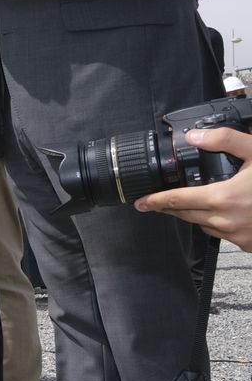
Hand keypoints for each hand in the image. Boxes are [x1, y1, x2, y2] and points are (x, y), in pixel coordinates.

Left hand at [134, 129, 251, 249]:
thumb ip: (227, 140)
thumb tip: (196, 135)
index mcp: (223, 199)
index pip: (176, 201)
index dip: (154, 200)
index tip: (140, 202)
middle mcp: (225, 222)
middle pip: (185, 215)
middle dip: (171, 206)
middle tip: (159, 200)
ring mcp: (236, 236)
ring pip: (203, 225)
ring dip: (195, 214)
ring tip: (192, 202)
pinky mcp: (246, 245)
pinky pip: (222, 234)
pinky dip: (217, 223)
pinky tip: (225, 211)